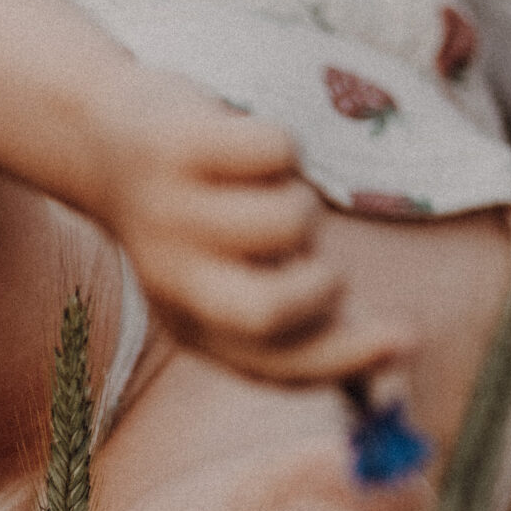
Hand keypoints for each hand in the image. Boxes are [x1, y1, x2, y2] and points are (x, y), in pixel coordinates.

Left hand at [84, 67, 412, 383]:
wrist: (102, 135)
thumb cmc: (198, 215)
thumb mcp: (232, 275)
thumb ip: (303, 321)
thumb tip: (388, 374)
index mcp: (191, 323)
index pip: (274, 365)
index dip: (346, 359)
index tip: (407, 338)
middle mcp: (172, 278)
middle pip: (266, 314)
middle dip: (320, 290)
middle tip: (318, 261)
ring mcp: (170, 213)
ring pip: (285, 222)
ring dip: (303, 201)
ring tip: (271, 190)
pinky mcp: (178, 147)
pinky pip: (277, 150)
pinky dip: (283, 145)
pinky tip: (246, 146)